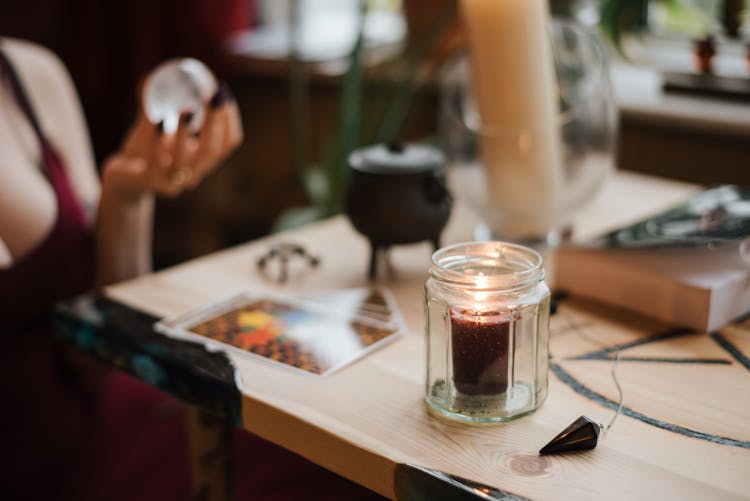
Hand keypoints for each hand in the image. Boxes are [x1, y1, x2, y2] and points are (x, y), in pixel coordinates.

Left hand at [101, 83, 242, 201]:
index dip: (231, 119)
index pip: (229, 143)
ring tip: (185, 108)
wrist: (122, 182)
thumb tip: (152, 74)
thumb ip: (155, 107)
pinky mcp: (151, 183)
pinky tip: (155, 120)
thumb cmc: (143, 154)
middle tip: (212, 96)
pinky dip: (156, 140)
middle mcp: (193, 174)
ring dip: (187, 132)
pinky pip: (155, 162)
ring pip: (185, 160)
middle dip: (215, 122)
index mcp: (202, 161)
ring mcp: (173, 182)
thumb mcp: (155, 130)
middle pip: (212, 151)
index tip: (224, 94)